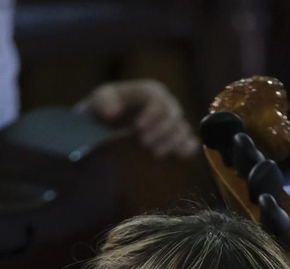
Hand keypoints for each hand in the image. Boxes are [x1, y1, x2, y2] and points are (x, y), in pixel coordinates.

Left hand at [77, 79, 197, 158]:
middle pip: (173, 115)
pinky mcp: (176, 137)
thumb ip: (104, 102)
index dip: (152, 114)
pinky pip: (189, 142)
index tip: (137, 128)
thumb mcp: (100, 100)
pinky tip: (178, 155)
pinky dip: (187, 148)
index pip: (158, 100)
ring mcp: (173, 121)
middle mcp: (167, 104)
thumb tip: (113, 112)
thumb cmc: (106, 107)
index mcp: (151, 91)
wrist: (110, 121)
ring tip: (155, 154)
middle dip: (161, 130)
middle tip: (144, 143)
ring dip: (172, 142)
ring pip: (182, 129)